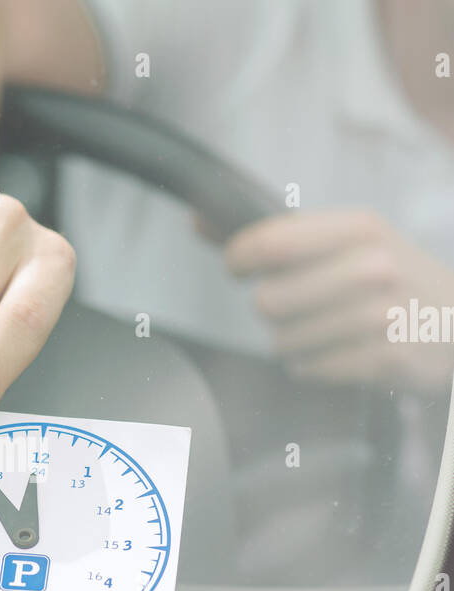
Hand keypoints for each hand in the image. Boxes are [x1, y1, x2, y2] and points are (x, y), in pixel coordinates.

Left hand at [225, 209, 453, 391]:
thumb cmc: (391, 277)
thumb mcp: (347, 240)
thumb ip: (273, 233)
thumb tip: (200, 220)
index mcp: (359, 228)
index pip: (270, 242)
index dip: (239, 258)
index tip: (239, 266)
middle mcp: (372, 268)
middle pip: (268, 301)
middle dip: (275, 309)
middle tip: (304, 305)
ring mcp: (380, 316)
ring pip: (284, 341)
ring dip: (295, 341)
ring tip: (330, 329)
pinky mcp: (383, 359)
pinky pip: (308, 369)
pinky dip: (315, 365)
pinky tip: (342, 351)